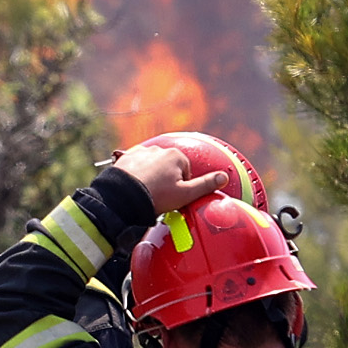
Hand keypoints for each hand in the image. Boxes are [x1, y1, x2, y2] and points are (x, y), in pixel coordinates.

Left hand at [112, 136, 236, 213]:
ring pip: (152, 167)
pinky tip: (134, 188)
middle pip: (168, 168)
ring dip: (151, 177)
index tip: (173, 197)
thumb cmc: (155, 196)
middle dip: (166, 181)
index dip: (181, 187)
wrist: (122, 197)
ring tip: (146, 193)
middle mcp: (159, 149)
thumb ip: (205, 185)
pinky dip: (136, 175)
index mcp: (176, 156)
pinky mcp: (126, 158)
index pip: (185, 172)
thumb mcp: (185, 194)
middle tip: (159, 197)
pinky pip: (136, 167)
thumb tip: (224, 177)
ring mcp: (141, 152)